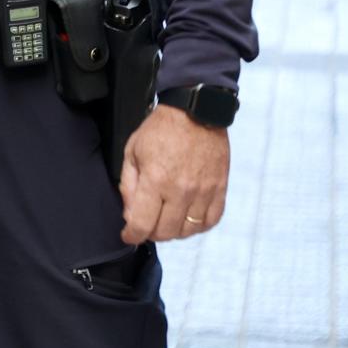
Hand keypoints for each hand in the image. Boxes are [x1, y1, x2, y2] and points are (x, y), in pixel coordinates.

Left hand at [119, 105, 230, 243]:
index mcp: (156, 180)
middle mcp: (181, 190)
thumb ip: (128, 185)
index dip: (132, 235)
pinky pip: (210, 221)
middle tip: (146, 225)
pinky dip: (197, 226)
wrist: (195, 111)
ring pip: (188, 231)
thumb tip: (129, 214)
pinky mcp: (219, 189)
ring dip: (174, 232)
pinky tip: (188, 219)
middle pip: (165, 232)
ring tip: (166, 221)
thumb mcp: (132, 151)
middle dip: (150, 234)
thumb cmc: (160, 130)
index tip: (128, 235)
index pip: (142, 224)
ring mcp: (203, 191)